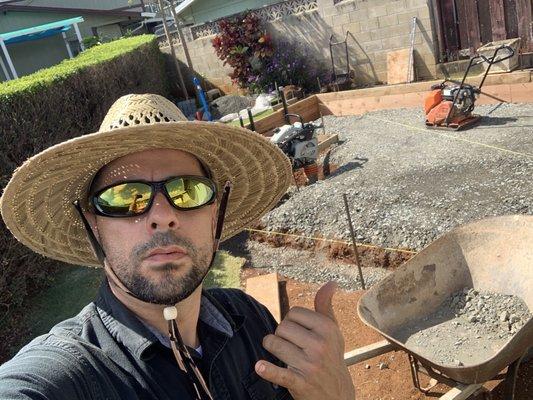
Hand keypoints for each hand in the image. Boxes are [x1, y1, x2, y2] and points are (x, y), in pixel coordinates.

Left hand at [255, 282, 354, 399]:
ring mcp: (310, 365)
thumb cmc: (331, 356)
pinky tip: (260, 367)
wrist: (338, 395)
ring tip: (281, 355)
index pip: (293, 313)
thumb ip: (325, 306)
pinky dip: (267, 370)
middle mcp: (320, 345)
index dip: (291, 322)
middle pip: (281, 327)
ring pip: (274, 344)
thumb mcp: (332, 331)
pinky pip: (279, 373)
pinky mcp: (300, 383)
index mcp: (327, 328)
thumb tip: (331, 282)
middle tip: (290, 346)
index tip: (299, 333)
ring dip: (272, 349)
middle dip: (281, 336)